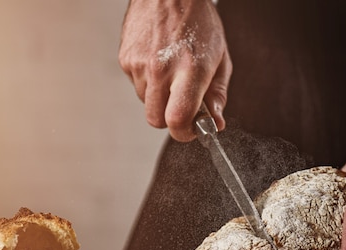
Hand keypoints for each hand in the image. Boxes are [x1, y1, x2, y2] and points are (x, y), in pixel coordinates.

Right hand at [119, 0, 231, 140]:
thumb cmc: (198, 22)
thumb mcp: (220, 57)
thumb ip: (217, 94)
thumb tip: (215, 123)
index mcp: (190, 69)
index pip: (178, 119)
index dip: (185, 132)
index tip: (193, 130)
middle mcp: (161, 69)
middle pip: (157, 121)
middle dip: (170, 120)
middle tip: (183, 106)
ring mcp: (140, 64)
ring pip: (147, 104)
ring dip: (160, 99)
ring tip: (171, 73)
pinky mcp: (125, 59)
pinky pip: (137, 86)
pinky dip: (149, 83)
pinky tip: (158, 62)